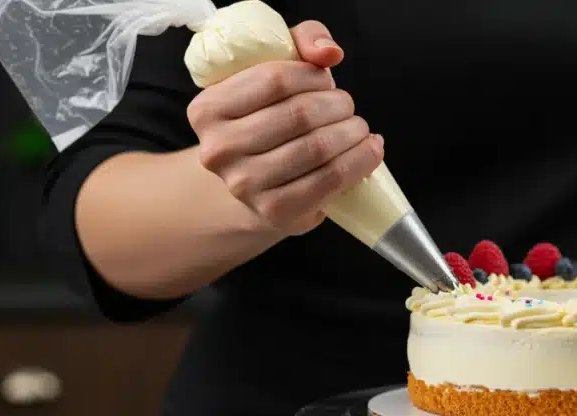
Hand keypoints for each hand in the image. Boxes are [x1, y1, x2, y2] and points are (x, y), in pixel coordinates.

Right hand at [186, 21, 383, 234]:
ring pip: (319, 147)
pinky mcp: (275, 211)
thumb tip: (329, 52)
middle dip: (338, 104)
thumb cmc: (266, 118)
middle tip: (347, 105)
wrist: (253, 182)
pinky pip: (330, 179)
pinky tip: (369, 150)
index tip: (325, 80)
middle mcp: (218, 149)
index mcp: (207, 109)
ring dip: (353, 132)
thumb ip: (301, 43)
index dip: (313, 76)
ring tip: (359, 127)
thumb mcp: (273, 70)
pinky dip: (360, 161)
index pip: (275, 79)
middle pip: (300, 115)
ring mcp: (245, 185)